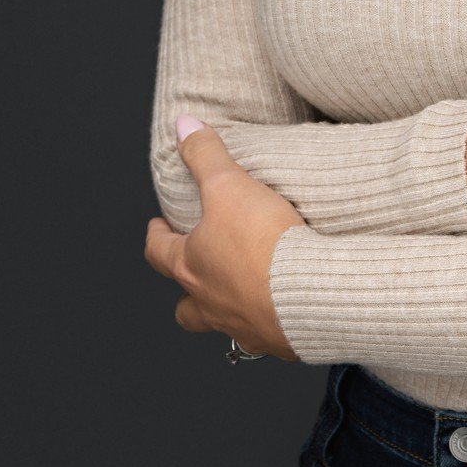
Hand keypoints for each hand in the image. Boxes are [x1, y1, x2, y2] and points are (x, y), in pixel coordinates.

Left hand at [143, 118, 303, 357]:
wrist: (310, 294)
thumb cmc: (263, 244)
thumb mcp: (230, 186)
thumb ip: (205, 156)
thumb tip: (182, 125)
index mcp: (191, 266)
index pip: (158, 252)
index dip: (156, 236)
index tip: (158, 226)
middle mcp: (210, 303)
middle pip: (184, 307)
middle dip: (186, 291)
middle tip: (197, 271)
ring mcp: (242, 327)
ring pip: (221, 326)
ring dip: (224, 312)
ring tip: (241, 295)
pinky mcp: (278, 341)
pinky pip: (266, 337)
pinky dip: (269, 323)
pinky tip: (285, 308)